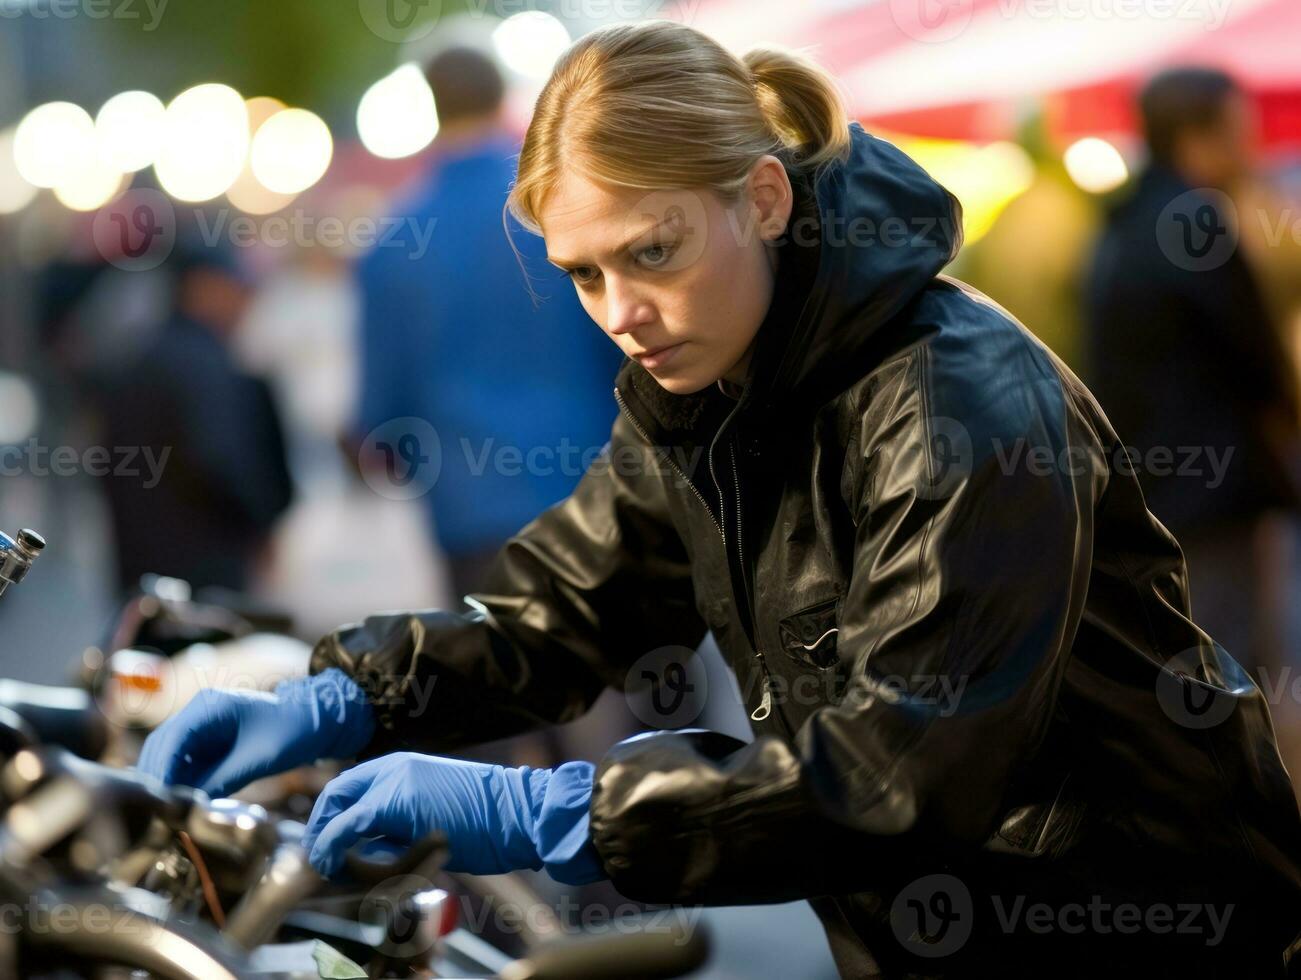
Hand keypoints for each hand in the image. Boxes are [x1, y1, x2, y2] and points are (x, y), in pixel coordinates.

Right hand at [136, 668, 373, 797]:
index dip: (159, 773)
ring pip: (170, 758)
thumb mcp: (257, 759)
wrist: (319, 720)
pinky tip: (181, 806)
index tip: (156, 803)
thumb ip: (220, 780)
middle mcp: (199, 713)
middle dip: (156, 780)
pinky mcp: (210, 742)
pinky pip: (186, 764)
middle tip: (154, 815)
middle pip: (161, 748)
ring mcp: (203, 727)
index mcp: (208, 707)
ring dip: (166, 783)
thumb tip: (187, 806)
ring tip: (164, 815)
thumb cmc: (293, 732)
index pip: (169, 741)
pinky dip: (181, 783)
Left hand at [301, 752, 604, 884]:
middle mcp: (396, 766)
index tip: (329, 848)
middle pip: (336, 795)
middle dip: (322, 831)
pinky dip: (334, 847)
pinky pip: (349, 826)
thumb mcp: (437, 813)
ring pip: (339, 812)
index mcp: (406, 766)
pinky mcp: (395, 802)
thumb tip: (369, 850)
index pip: (351, 787)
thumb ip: (403, 823)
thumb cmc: (491, 822)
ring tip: (344, 872)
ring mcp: (395, 781)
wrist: (520, 813)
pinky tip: (339, 865)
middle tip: (323, 863)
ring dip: (332, 847)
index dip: (333, 819)